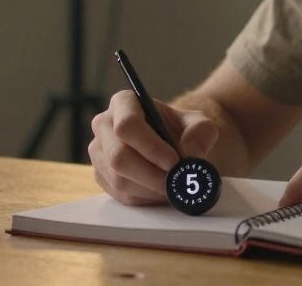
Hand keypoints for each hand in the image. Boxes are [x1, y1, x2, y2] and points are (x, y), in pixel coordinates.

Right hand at [88, 90, 219, 205]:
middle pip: (118, 156)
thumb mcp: (198, 122)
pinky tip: (160, 192)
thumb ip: (201, 131)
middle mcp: (104, 125)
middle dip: (151, 175)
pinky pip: (119, 195)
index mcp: (124, 102)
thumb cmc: (181, 129)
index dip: (150, 147)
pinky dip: (144, 198)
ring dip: (150, 189)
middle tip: (176, 182)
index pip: (127, 125)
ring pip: (118, 180)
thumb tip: (190, 151)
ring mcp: (99, 152)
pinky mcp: (101, 175)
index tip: (173, 161)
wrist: (171, 144)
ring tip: (172, 187)